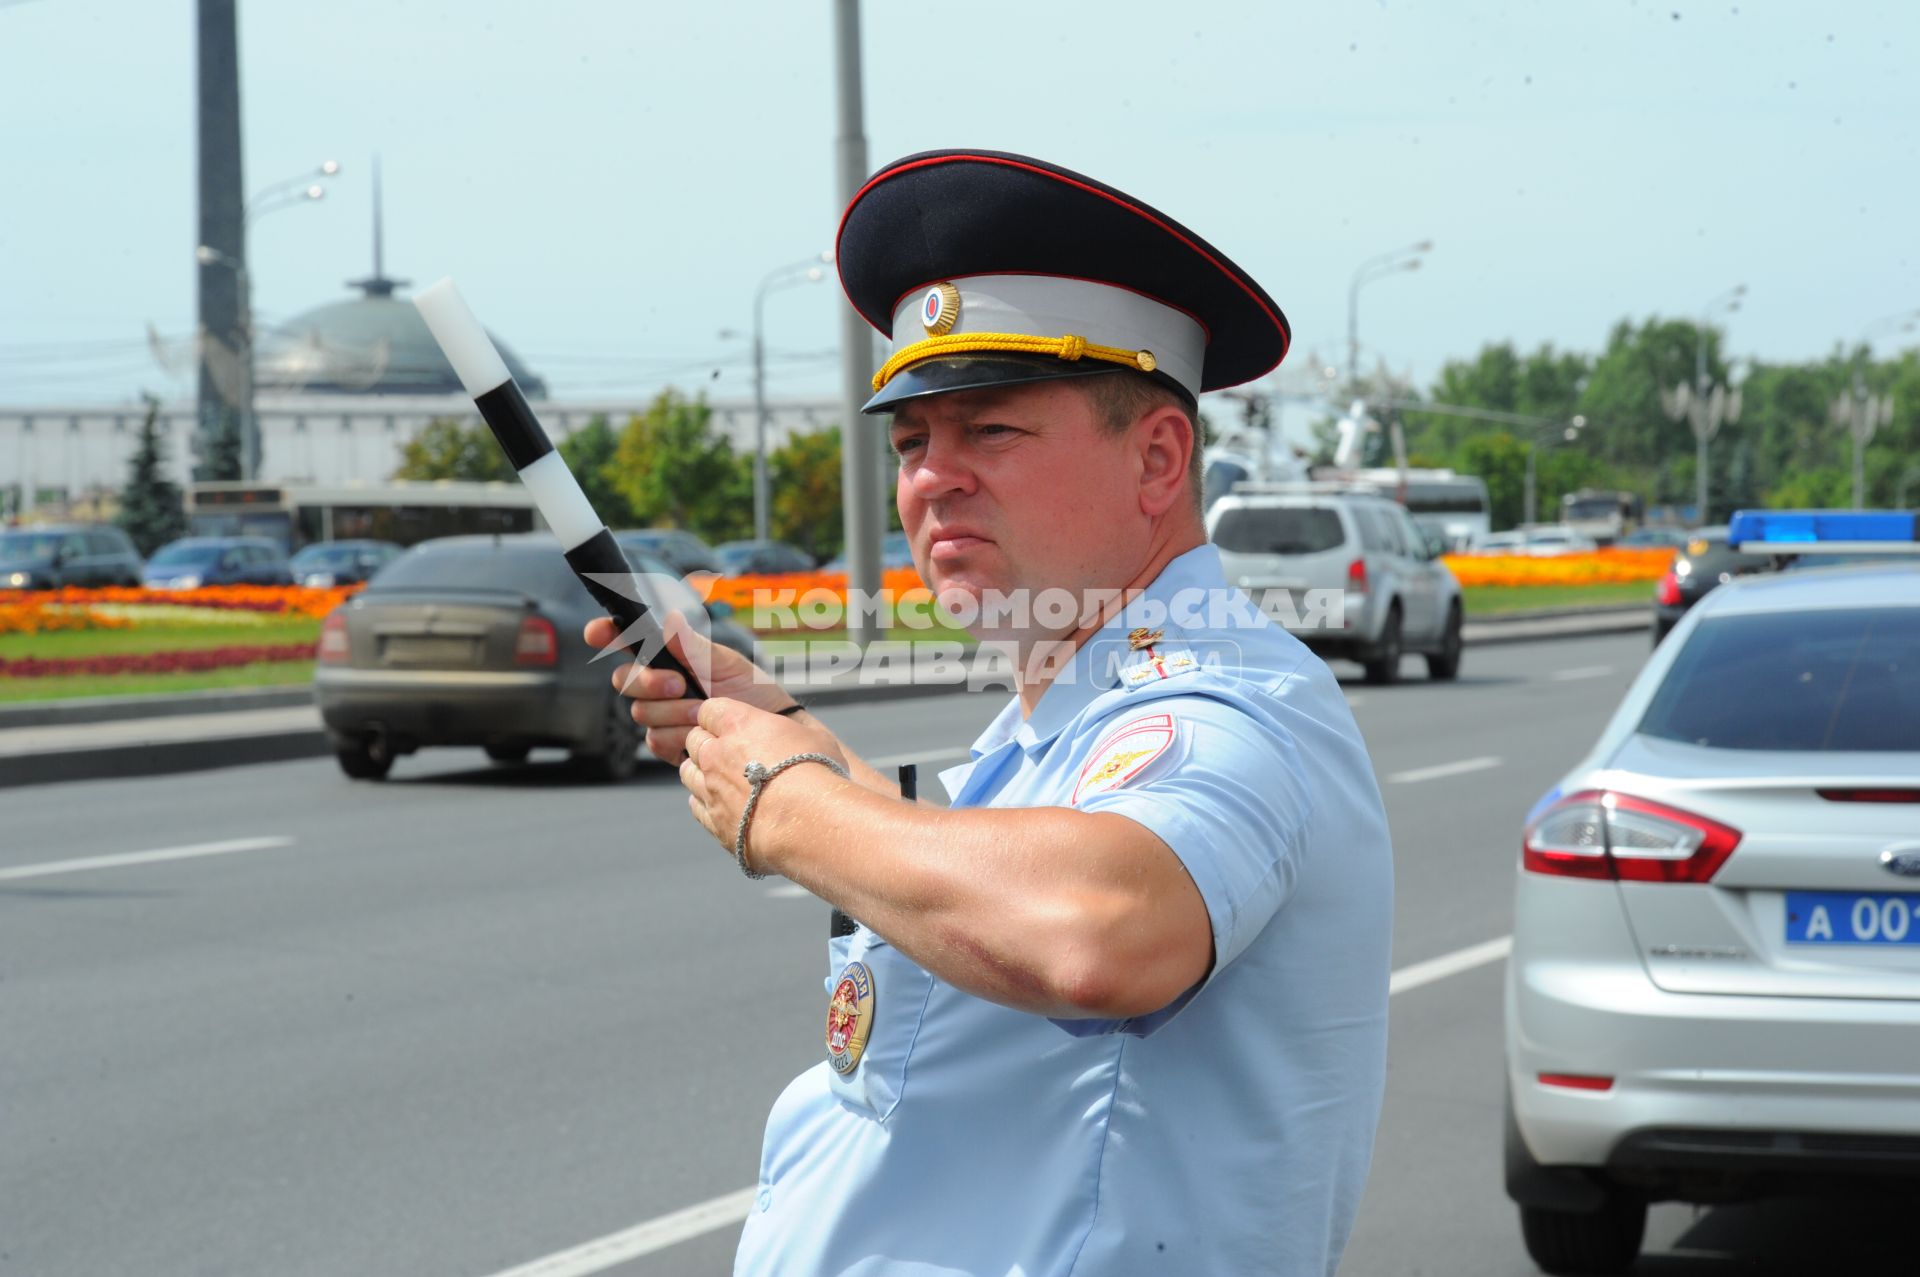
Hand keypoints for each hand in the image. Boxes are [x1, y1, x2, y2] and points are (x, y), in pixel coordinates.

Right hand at [584, 610, 788, 764]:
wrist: (766, 735)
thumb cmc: (751, 692)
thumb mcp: (727, 663)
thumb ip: (694, 647)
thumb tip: (669, 621)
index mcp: (670, 657)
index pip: (627, 642)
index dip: (606, 634)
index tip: (598, 632)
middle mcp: (658, 685)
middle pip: (623, 680)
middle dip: (649, 682)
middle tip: (680, 684)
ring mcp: (660, 715)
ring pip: (640, 712)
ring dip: (673, 712)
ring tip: (703, 712)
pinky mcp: (667, 744)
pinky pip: (654, 740)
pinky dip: (678, 736)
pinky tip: (698, 733)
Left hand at [680, 697, 849, 872]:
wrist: (810, 821)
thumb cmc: (818, 774)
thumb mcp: (813, 737)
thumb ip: (788, 734)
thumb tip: (790, 738)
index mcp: (738, 724)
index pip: (709, 709)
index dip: (719, 716)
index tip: (731, 724)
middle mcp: (716, 754)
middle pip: (694, 740)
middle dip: (707, 742)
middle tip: (727, 751)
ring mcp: (711, 789)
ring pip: (688, 772)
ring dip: (701, 771)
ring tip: (721, 778)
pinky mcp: (714, 821)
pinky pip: (696, 805)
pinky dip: (705, 801)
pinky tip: (722, 803)